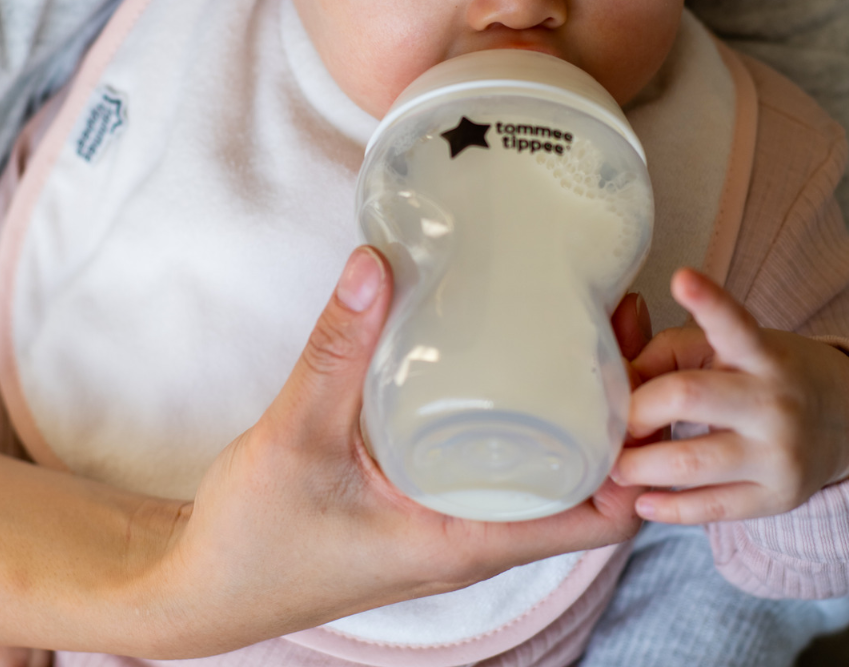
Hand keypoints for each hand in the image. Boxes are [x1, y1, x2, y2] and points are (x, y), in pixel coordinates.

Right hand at [143, 247, 645, 656]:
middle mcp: (473, 535)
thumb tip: (377, 261)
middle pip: (585, 481)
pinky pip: (497, 460)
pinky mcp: (423, 500)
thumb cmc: (254, 537)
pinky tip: (507, 355)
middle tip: (621, 320)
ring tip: (583, 324)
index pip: (600, 515)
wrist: (201, 587)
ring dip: (576, 407)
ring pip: (543, 468)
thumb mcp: (296, 437)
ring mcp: (448, 519)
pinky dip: (523, 411)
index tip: (647, 372)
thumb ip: (337, 350)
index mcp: (467, 540)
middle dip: (618, 410)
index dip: (641, 451)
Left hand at [611, 269, 848, 524]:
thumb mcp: (724, 349)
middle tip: (612, 422)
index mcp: (762, 353)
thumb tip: (614, 383)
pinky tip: (641, 500)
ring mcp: (778, 454)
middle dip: (638, 411)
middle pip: (688, 396)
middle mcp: (775, 401)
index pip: (735, 325)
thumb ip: (666, 354)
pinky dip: (667, 506)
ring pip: (691, 462)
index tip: (681, 276)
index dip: (709, 302)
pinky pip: (711, 508)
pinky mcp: (776, 497)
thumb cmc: (759, 374)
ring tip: (615, 466)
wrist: (840, 423)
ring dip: (639, 465)